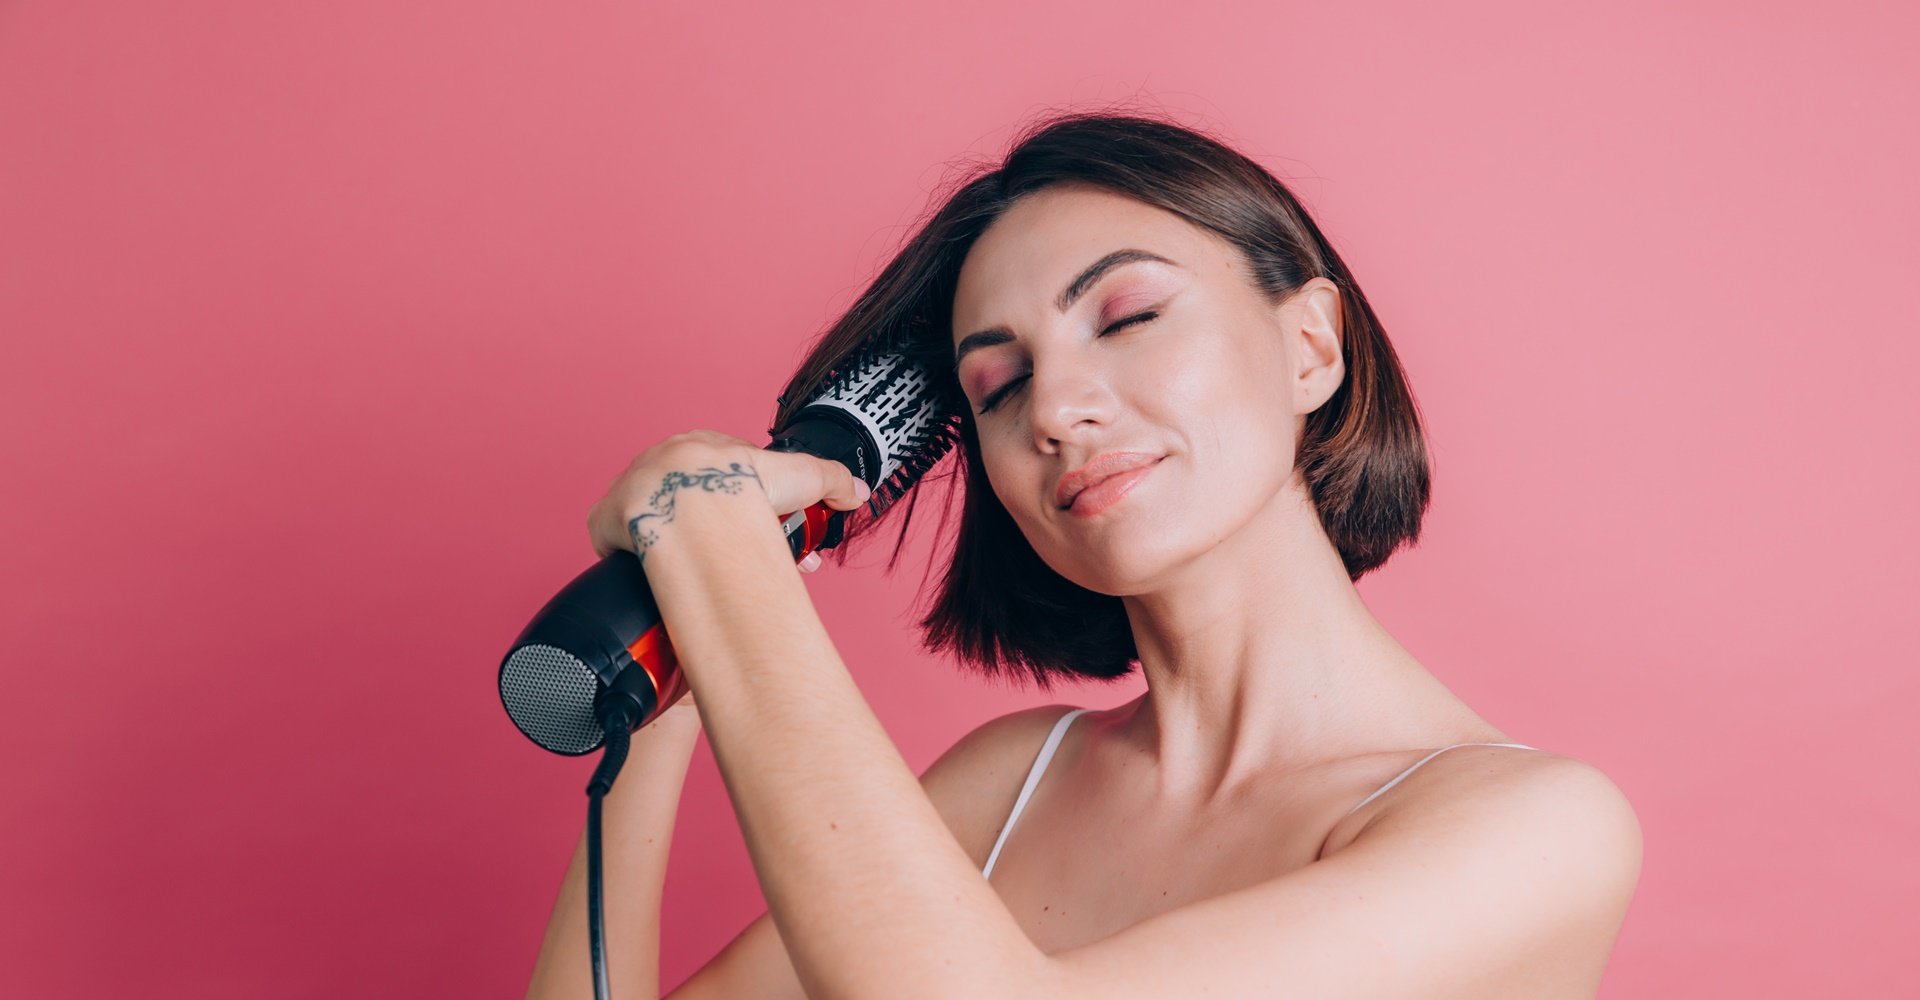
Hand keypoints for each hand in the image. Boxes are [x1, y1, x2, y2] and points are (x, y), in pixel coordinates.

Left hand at [586, 429, 869, 564]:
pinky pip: (611, 537)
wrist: (697, 510)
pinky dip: (626, 554)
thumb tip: (858, 491)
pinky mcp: (607, 519)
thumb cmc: (746, 491)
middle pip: (685, 500)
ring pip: (651, 517)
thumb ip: (832, 480)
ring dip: (669, 541)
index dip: (742, 508)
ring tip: (691, 573)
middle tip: (728, 560)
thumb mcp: (803, 477)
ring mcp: (632, 489)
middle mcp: (664, 462)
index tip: (756, 536)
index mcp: (705, 449)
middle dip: (709, 530)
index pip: (723, 477)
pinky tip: (648, 572)